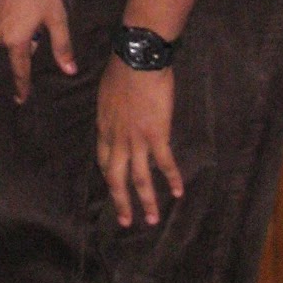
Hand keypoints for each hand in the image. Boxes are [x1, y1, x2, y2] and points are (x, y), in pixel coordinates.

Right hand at [0, 0, 74, 103]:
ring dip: (11, 29)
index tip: (20, 99)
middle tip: (34, 18)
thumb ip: (62, 46)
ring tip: (21, 7)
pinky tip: (9, 2)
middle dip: (23, 40)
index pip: (20, 69)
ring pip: (0, 35)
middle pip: (12, 48)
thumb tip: (70, 71)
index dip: (22, 85)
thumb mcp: (56, 17)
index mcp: (16, 40)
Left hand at [96, 58, 183, 226]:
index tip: (113, 187)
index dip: (109, 176)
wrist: (136, 61)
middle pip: (116, 178)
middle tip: (125, 221)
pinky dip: (172, 178)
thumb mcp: (107, 93)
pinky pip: (164, 163)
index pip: (103, 160)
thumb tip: (115, 115)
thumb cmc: (122, 70)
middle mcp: (117, 139)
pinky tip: (178, 192)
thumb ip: (111, 111)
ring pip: (139, 178)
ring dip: (146, 201)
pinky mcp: (157, 135)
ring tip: (152, 220)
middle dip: (121, 201)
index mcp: (104, 128)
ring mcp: (136, 140)